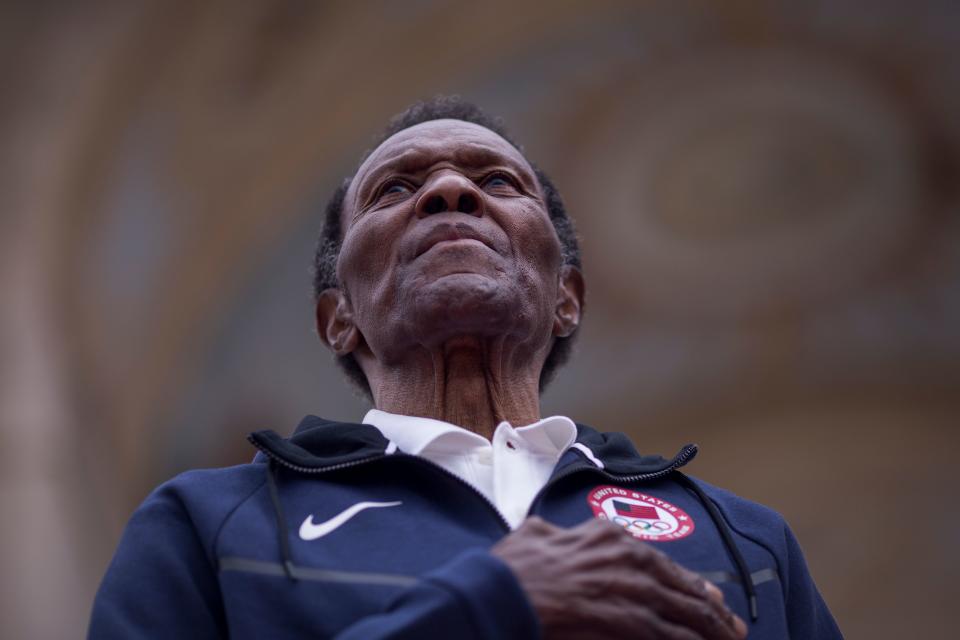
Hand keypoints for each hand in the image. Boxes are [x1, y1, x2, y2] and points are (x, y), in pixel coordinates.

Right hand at [492, 516, 747, 639]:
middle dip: (713, 611)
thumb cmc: (514, 568)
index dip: (689, 583)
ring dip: (714, 630)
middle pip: (684, 587)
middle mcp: (630, 557)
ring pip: (688, 612)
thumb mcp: (535, 534)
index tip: (708, 596)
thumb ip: (555, 534)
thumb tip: (551, 534)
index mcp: (608, 535)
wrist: (506, 594)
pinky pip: (676, 636)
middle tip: (734, 628)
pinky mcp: (633, 621)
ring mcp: (635, 590)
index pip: (661, 562)